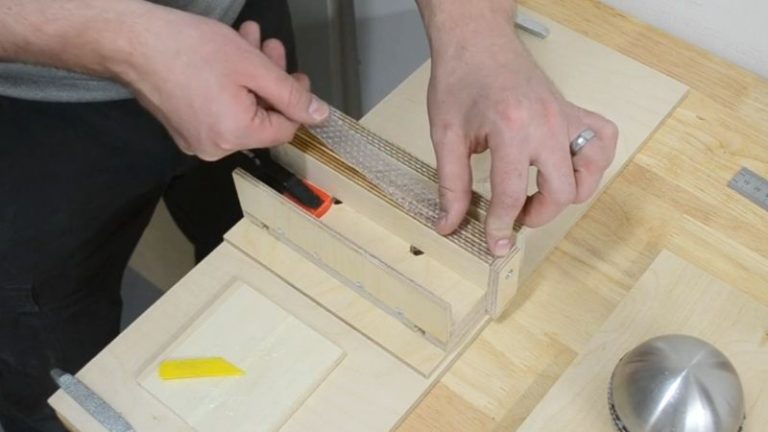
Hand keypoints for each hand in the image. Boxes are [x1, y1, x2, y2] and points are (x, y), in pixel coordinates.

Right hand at [120, 10, 327, 159]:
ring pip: (240, 109)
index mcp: (235, 136)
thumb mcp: (253, 66)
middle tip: (272, 47)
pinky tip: (230, 52)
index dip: (296, 102)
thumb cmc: (191, 49)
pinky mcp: (181, 126)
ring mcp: (195, 139)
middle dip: (271, 80)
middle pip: (261, 118)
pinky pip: (217, 109)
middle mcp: (215, 148)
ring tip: (251, 40)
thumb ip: (290, 94)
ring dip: (251, 75)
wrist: (129, 42)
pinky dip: (229, 84)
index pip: (284, 129)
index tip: (297, 75)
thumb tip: (320, 116)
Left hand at [427, 21, 617, 255]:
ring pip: (590, 173)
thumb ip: (450, 184)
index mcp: (511, 130)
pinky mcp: (575, 110)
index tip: (494, 243)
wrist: (477, 42)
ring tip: (540, 194)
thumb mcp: (445, 135)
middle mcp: (547, 124)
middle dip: (537, 215)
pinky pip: (602, 141)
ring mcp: (567, 116)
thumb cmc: (460, 82)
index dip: (501, 226)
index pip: (513, 195)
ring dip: (569, 193)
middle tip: (514, 217)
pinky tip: (567, 167)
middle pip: (561, 192)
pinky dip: (592, 162)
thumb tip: (449, 224)